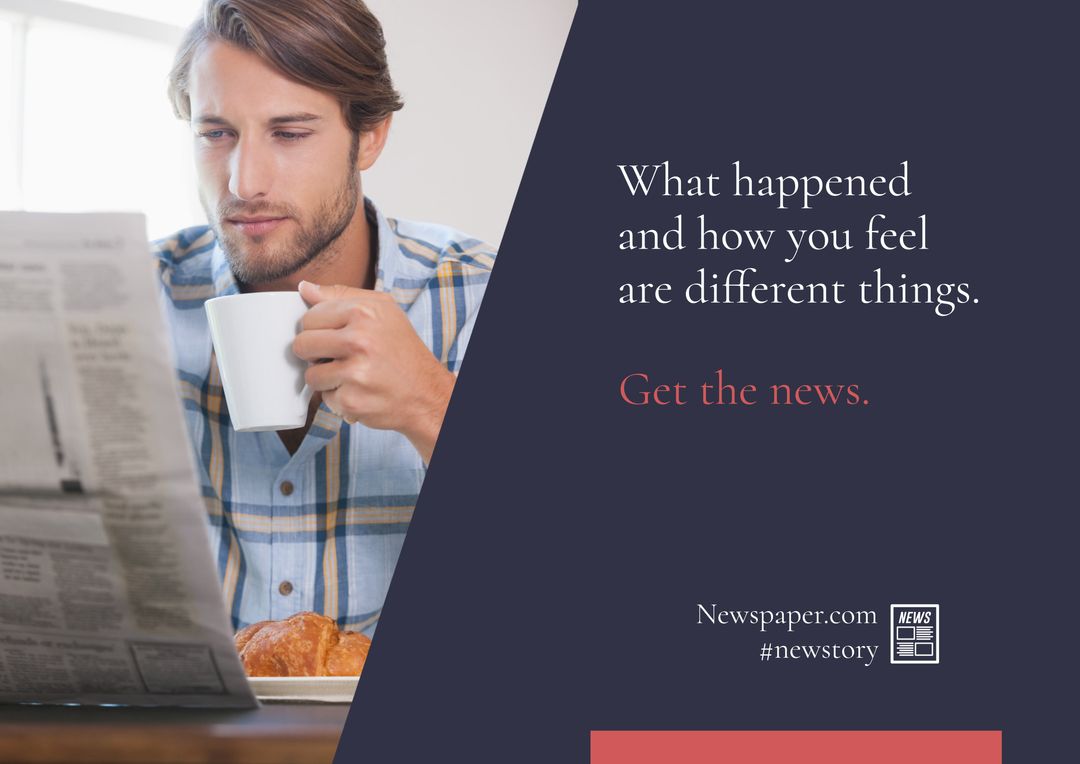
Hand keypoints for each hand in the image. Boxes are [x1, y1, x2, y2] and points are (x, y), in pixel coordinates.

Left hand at [293, 281, 454, 462]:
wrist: (427, 392)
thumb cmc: (403, 349)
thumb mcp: (382, 309)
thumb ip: (341, 295)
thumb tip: (305, 288)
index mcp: (363, 312)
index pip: (310, 317)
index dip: (319, 329)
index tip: (336, 337)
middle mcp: (359, 340)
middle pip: (303, 345)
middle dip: (316, 353)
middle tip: (340, 357)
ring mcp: (355, 373)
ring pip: (311, 374)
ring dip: (327, 378)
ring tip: (352, 375)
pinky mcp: (352, 401)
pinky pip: (325, 398)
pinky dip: (340, 397)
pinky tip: (360, 391)